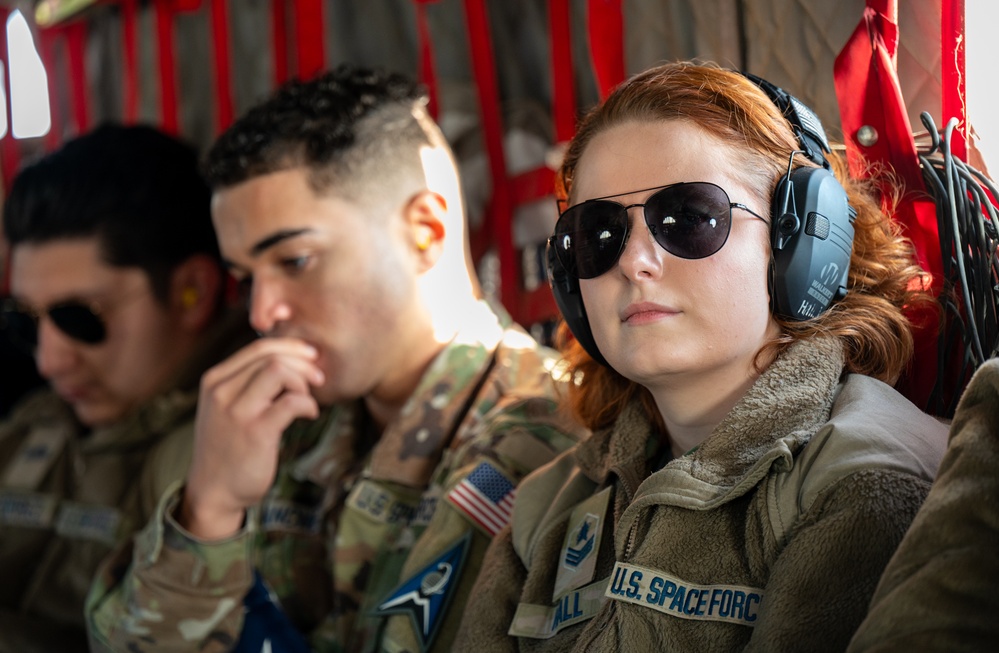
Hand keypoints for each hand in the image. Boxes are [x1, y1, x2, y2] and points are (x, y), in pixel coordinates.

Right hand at [179, 338, 323, 539]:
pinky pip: (291, 402)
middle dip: (303, 364)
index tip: (311, 357)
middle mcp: (221, 391)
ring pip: (279, 372)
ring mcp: (236, 411)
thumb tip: (288, 359)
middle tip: (319, 379)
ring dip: (303, 383)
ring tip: (308, 400)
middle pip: (271, 356)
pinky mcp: (255, 431)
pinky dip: (308, 404)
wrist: (213, 492)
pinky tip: (310, 415)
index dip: (291, 347)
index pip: (258, 347)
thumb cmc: (228, 447)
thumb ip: (246, 383)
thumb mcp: (226, 407)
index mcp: (215, 380)